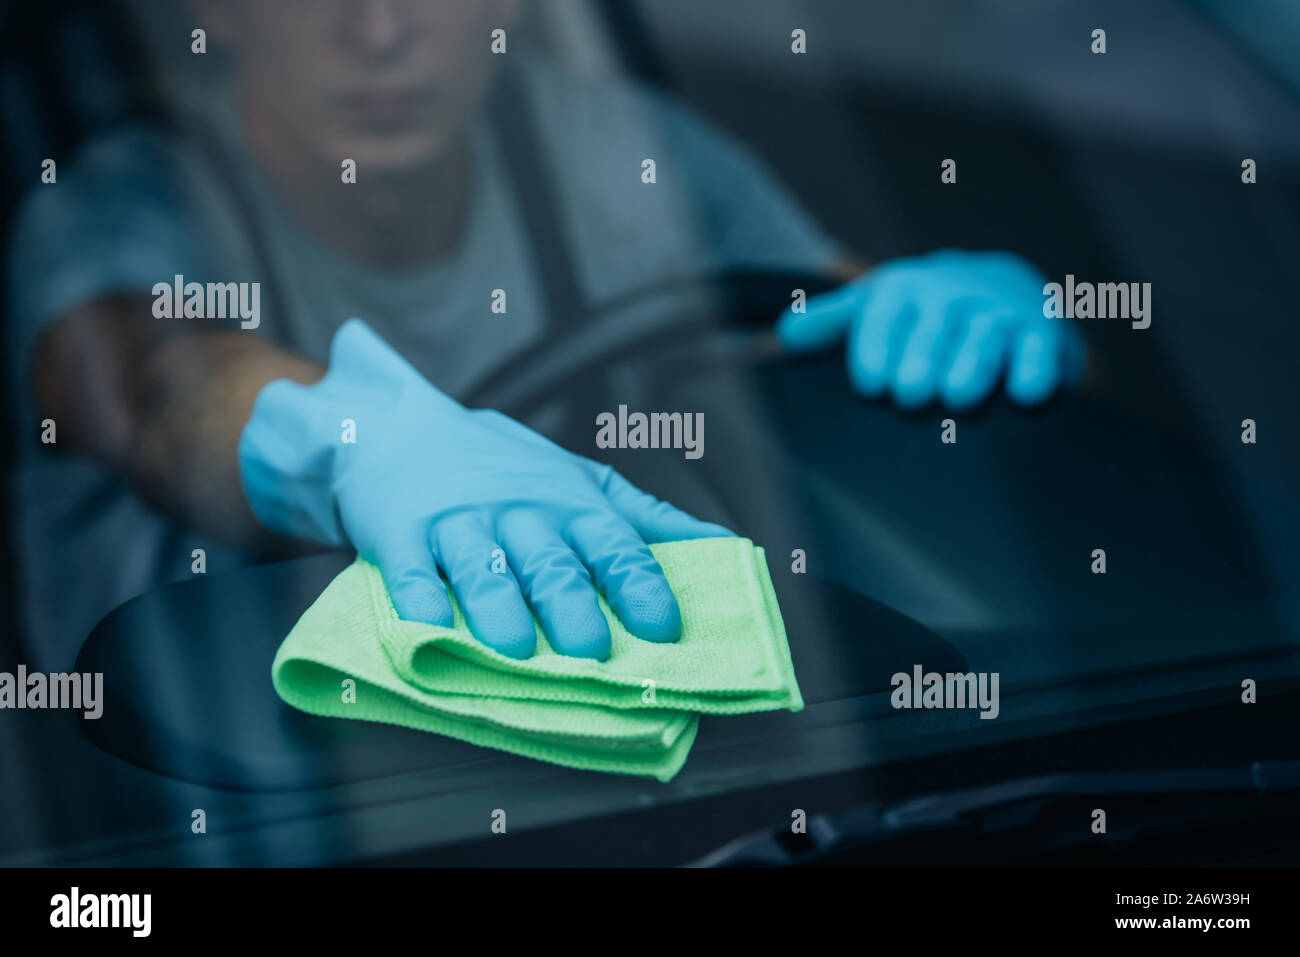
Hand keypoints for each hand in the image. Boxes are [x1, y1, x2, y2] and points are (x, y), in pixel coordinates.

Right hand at [239, 319, 730, 659]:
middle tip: (591, 654)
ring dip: (500, 609)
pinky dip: (418, 601)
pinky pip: (409, 573)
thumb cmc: (505, 468)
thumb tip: (725, 545)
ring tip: (516, 650)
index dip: (640, 587)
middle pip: (551, 566)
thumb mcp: (581, 480)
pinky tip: (428, 629)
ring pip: (482, 570)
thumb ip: (647, 518)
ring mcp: (459, 524)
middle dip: (573, 609)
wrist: (402, 429)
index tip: (664, 629)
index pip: (616, 547)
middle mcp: (520, 513)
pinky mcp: (401, 537)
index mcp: (571, 505)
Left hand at [777, 249, 1084, 409]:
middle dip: (924, 360)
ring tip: (959, 397)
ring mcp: (998, 315)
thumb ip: (832, 321)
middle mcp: (952, 298)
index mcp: (904, 291)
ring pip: (986, 339)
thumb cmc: (923, 309)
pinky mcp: (1042, 333)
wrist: (998, 284)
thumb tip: (785, 334)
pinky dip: (1036, 369)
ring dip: (974, 365)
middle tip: (911, 395)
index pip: (886, 317)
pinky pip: (1040, 351)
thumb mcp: (877, 306)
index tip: (871, 385)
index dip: (877, 349)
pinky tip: (1027, 393)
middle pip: (936, 329)